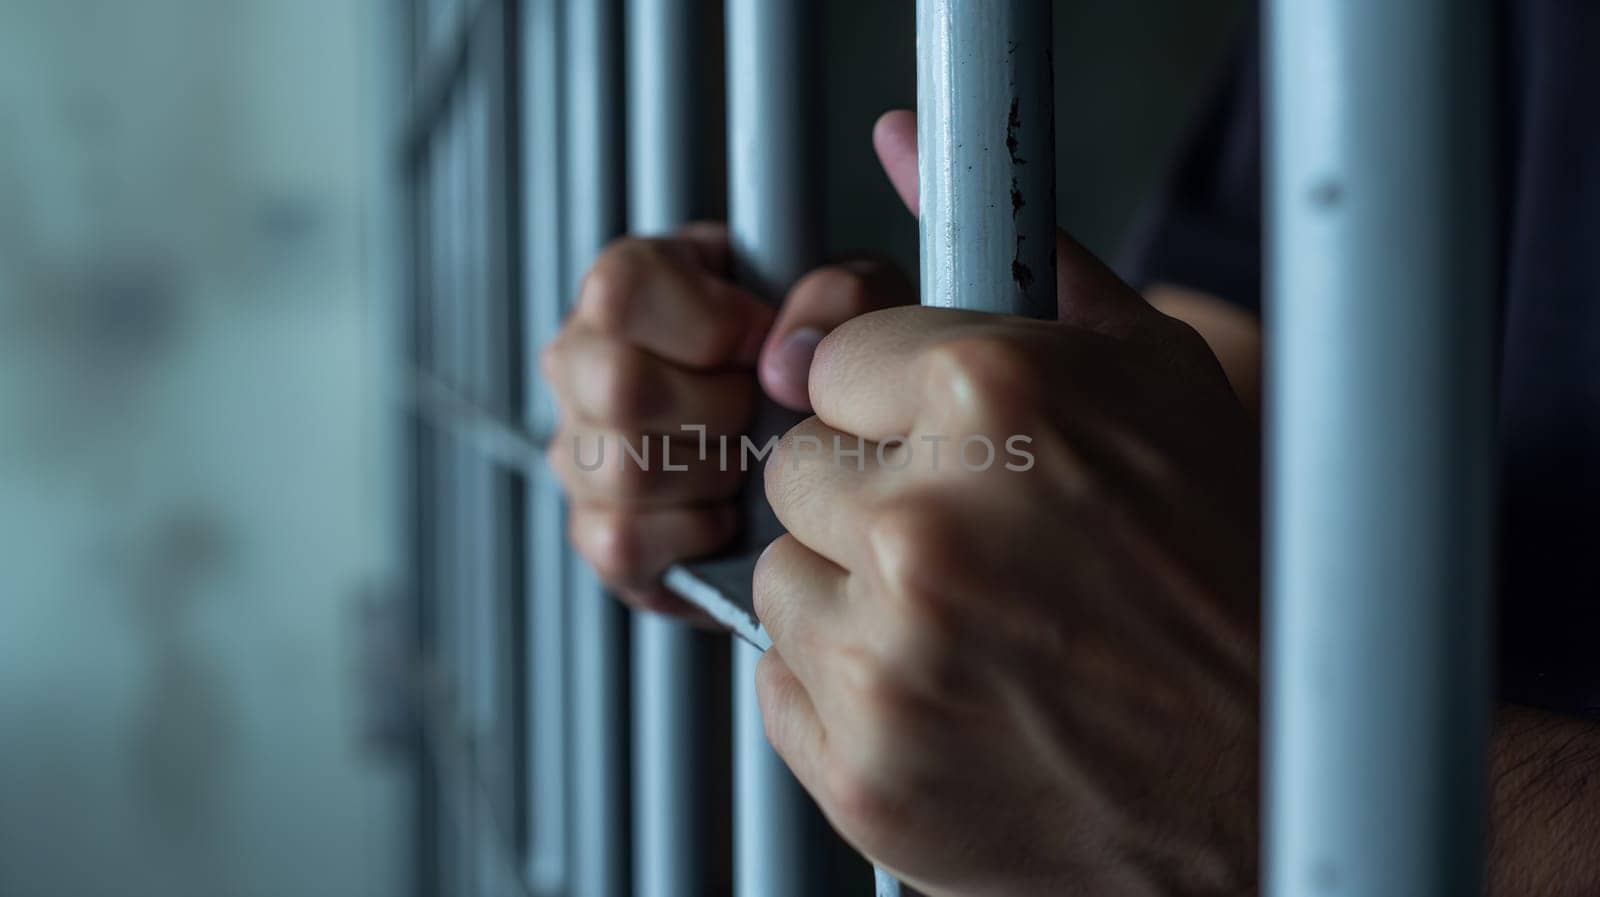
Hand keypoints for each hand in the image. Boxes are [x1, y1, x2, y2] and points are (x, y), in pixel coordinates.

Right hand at [542, 223, 912, 615]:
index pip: (623, 290)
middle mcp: (584, 359)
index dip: (710, 326)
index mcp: (631, 285)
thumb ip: (836, 297)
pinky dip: (698, 531)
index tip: (759, 342)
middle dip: (721, 408)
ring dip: (715, 472)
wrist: (813, 450)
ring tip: (747, 454)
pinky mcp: (592, 528)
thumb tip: (788, 361)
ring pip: (627, 470)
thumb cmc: (810, 361)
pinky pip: (626, 540)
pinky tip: (728, 508)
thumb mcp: (846, 304)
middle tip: (758, 408)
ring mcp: (578, 446)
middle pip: (620, 386)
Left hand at [754, 111, 1261, 895]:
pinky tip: (951, 693)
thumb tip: (905, 144)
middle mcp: (927, 525)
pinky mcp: (862, 773)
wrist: (1281, 777)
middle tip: (973, 546)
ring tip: (971, 627)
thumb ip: (1018, 251)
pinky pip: (782, 687)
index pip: (833, 359)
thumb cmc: (1230, 572)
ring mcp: (888, 660)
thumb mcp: (1154, 375)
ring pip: (781, 582)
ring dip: (853, 599)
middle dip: (868, 499)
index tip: (950, 445)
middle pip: (795, 470)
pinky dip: (849, 692)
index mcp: (999, 397)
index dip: (893, 407)